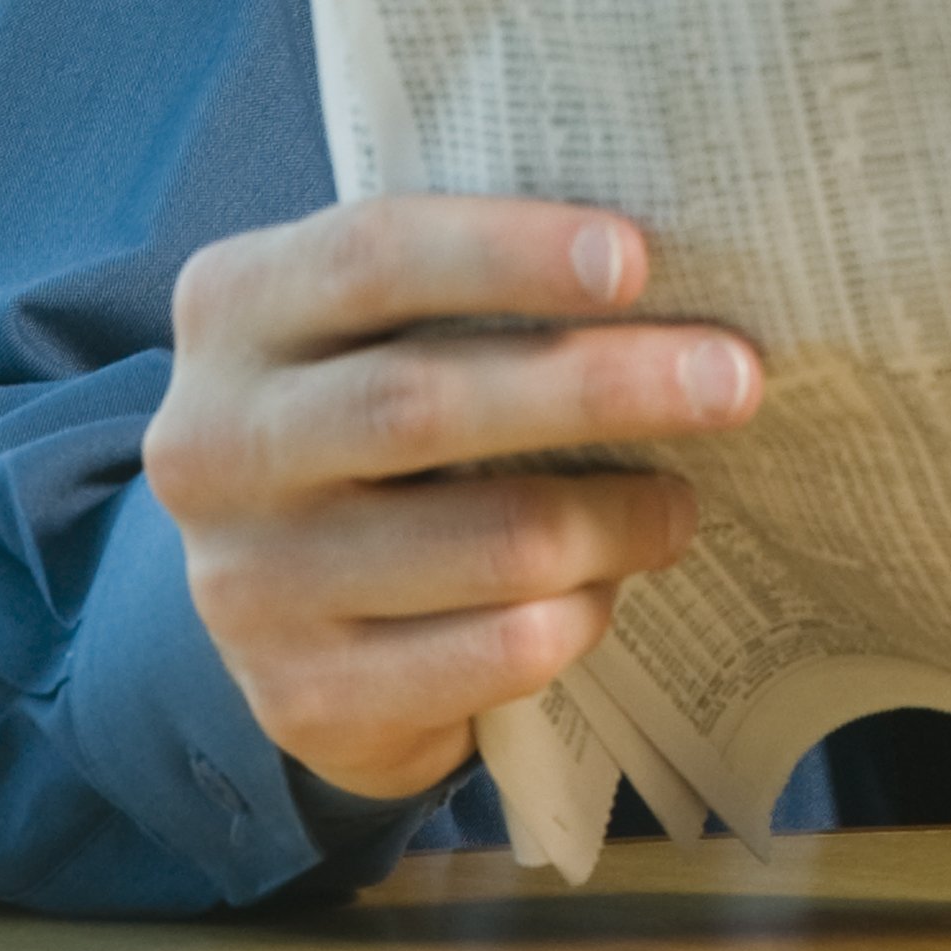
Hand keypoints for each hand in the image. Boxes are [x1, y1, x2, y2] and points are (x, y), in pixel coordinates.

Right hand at [142, 197, 762, 808]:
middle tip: (735, 377)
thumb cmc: (371, 403)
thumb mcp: (376, 321)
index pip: (372, 255)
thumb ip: (470, 278)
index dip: (510, 252)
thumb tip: (670, 255)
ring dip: (616, 518)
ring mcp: (248, 583)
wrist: (273, 589)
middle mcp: (215, 444)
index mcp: (236, 307)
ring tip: (683, 500)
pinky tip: (606, 588)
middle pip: (427, 403)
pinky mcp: (303, 698)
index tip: (637, 259)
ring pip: (483, 543)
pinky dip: (576, 616)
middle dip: (601, 385)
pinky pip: (489, 654)